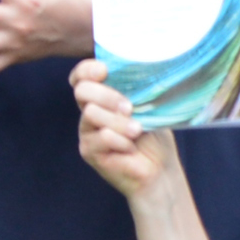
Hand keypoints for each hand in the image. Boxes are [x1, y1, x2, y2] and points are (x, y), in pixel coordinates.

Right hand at [72, 69, 179, 197]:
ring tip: (136, 132)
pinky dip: (121, 141)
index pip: (81, 77)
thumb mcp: (147, 106)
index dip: (86, 70)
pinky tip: (130, 149)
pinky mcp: (88, 151)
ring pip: (91, 113)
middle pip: (82, 91)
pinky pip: (102, 136)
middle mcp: (89, 111)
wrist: (159, 169)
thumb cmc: (154, 136)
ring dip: (119, 122)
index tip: (104, 70)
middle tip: (129, 108)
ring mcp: (86, 132)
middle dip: (108, 96)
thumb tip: (136, 72)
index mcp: (102, 97)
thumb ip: (135, 89)